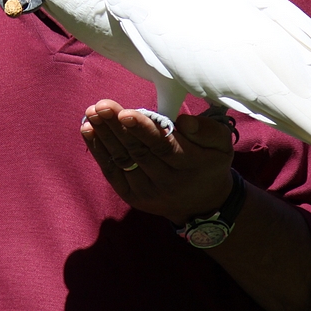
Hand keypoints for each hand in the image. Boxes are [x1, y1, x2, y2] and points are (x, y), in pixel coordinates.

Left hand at [80, 100, 234, 223]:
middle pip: (138, 151)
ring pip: (122, 160)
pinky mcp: (132, 196)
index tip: (126, 113)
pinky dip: (99, 150)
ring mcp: (147, 191)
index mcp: (189, 164)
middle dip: (117, 127)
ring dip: (104, 136)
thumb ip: (207, 130)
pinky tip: (88, 129)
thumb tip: (184, 120)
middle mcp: (167, 181)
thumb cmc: (209, 163)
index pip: (163, 146)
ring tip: (91, 113)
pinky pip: (112, 171)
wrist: (203, 204)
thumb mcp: (221, 145)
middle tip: (101, 105)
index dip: (143, 130)